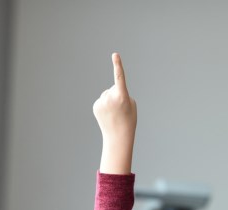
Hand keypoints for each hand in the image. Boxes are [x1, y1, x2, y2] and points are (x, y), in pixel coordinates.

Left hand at [93, 53, 136, 174]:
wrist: (118, 136)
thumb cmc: (129, 119)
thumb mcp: (131, 104)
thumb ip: (122, 93)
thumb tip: (110, 91)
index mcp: (122, 96)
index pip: (119, 77)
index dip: (118, 65)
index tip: (115, 55)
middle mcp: (110, 97)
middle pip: (113, 88)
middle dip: (117, 95)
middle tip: (120, 109)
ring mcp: (101, 102)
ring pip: (107, 94)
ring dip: (110, 100)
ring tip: (114, 113)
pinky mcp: (96, 106)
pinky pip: (102, 100)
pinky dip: (105, 105)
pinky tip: (107, 114)